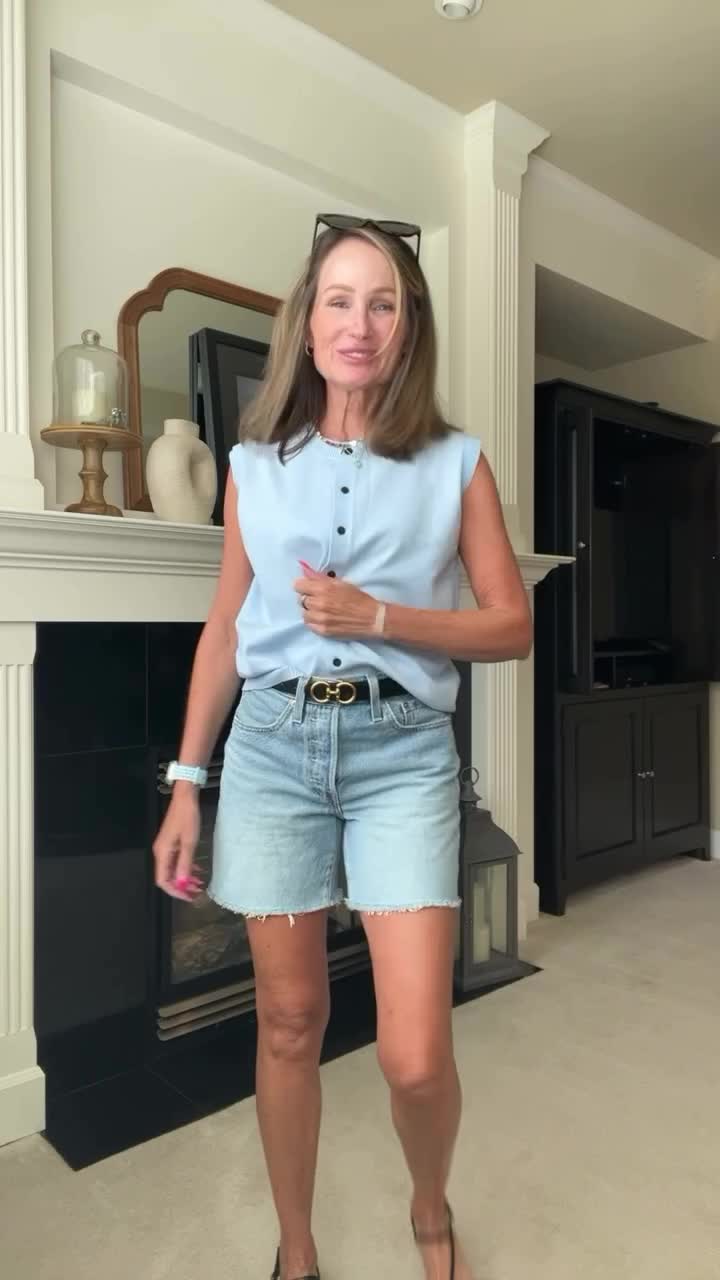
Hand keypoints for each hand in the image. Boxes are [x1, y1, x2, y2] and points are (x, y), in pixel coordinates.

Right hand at [153, 785, 202, 900]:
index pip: (163, 880)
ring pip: (172, 869)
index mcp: (162, 853)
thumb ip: (185, 864)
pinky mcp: (172, 842)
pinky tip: (197, 870)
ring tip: (198, 883)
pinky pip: (176, 861)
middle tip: (196, 892)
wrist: (185, 797)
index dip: (175, 891)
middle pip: (167, 877)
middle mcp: (161, 852)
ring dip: (184, 878)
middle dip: (181, 886)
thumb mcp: (189, 842)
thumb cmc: (187, 817)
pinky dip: (185, 868)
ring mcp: (166, 847)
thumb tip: (182, 884)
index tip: (189, 897)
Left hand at [294, 565, 378, 637]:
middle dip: (308, 598)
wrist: (372, 618)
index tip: (308, 587)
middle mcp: (318, 603)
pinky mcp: (323, 630)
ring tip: (320, 610)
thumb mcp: (341, 584)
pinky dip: (313, 621)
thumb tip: (308, 574)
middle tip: (317, 599)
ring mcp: (320, 618)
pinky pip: (309, 624)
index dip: (303, 586)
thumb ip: (323, 580)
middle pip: (300, 599)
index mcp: (323, 588)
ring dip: (309, 610)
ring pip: (303, 613)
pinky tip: (322, 618)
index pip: (298, 585)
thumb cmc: (359, 599)